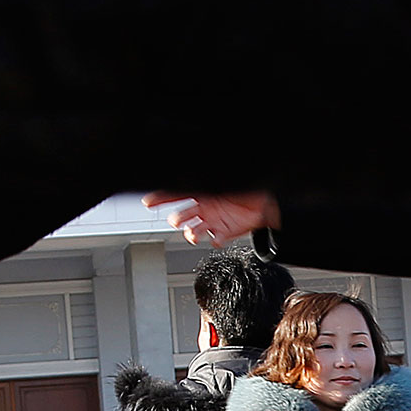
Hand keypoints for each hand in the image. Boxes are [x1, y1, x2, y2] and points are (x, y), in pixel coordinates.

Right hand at [149, 191, 276, 246]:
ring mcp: (212, 221)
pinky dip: (215, 240)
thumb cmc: (242, 187)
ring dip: (191, 233)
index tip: (148, 202)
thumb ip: (206, 179)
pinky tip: (216, 238)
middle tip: (177, 220)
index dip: (160, 198)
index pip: (175, 195)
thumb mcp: (221, 180)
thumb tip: (193, 171)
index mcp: (200, 193)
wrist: (263, 201)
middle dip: (176, 219)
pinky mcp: (224, 232)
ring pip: (193, 231)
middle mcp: (203, 209)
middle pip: (181, 216)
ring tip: (192, 233)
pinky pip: (216, 239)